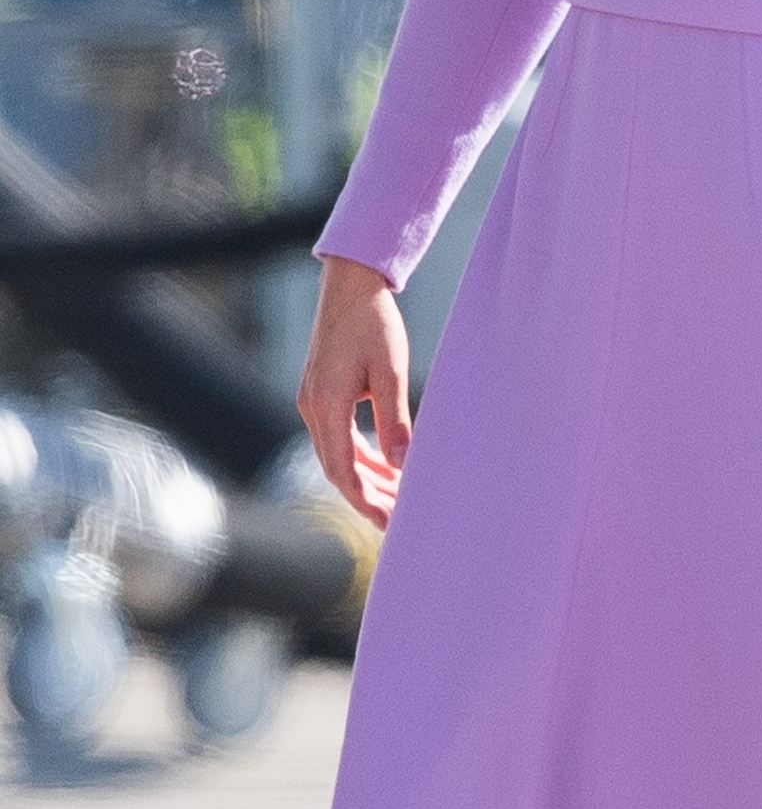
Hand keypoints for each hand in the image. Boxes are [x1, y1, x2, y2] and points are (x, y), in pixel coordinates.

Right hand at [296, 255, 411, 530]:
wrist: (350, 285)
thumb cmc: (374, 323)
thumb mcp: (390, 372)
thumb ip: (395, 420)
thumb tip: (402, 465)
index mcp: (326, 405)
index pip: (343, 471)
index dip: (365, 501)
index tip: (389, 523)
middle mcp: (311, 407)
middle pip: (336, 470)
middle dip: (367, 497)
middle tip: (398, 520)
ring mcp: (311, 400)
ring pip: (335, 455)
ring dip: (364, 478)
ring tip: (396, 498)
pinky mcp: (319, 393)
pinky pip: (337, 436)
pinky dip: (359, 455)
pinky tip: (383, 466)